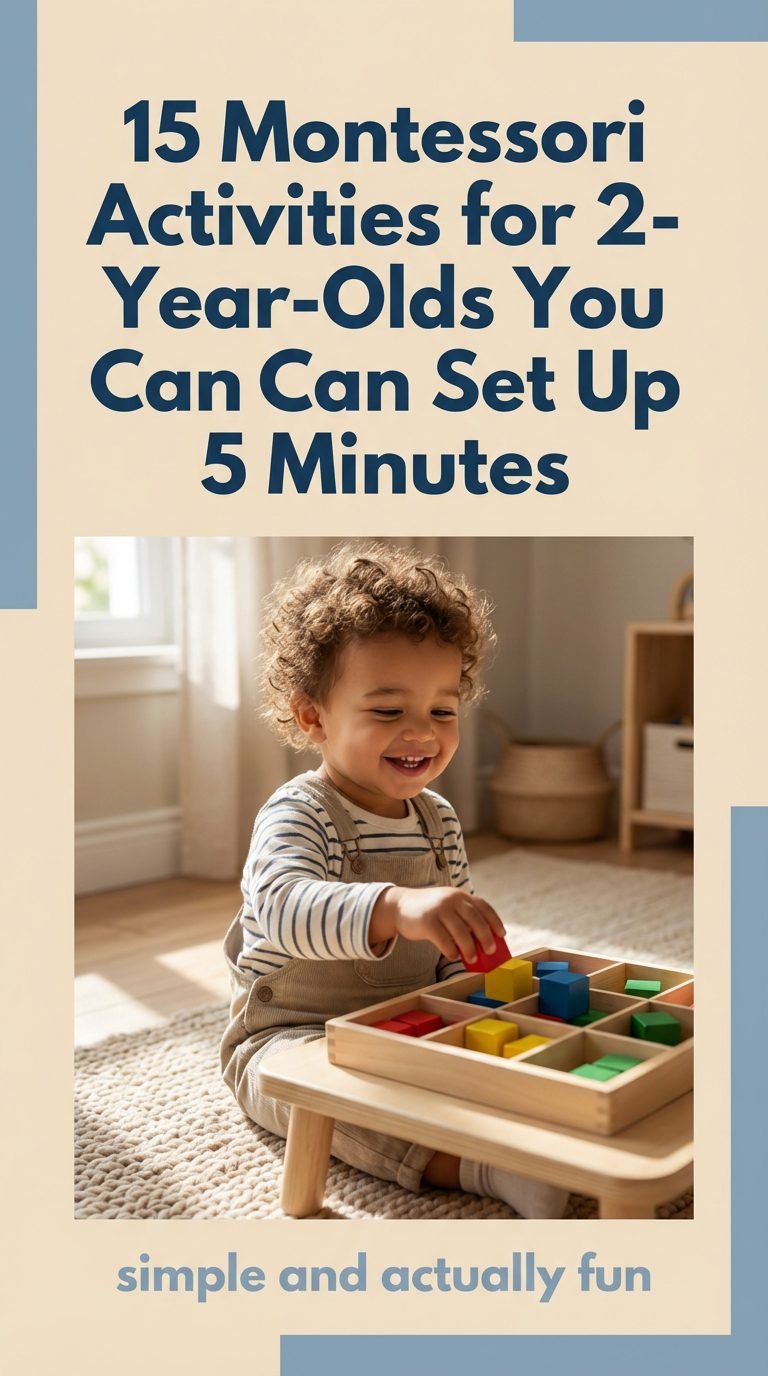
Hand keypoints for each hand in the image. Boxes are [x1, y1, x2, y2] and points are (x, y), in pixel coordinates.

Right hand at [369, 886, 505, 963]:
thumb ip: (464, 919)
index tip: (501, 934)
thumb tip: (484, 944)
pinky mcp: (427, 922)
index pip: (483, 906)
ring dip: (470, 949)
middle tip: (490, 951)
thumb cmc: (430, 912)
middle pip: (476, 920)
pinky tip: (452, 956)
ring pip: (462, 932)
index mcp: (460, 895)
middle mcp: (452, 899)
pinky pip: (444, 941)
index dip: (495, 921)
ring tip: (472, 959)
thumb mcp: (448, 908)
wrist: (400, 906)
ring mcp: (439, 909)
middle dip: (486, 938)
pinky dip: (451, 951)